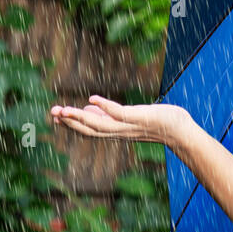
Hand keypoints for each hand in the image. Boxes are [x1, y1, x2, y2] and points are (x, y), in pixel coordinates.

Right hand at [50, 95, 189, 146]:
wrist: (180, 132)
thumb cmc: (156, 122)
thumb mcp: (128, 118)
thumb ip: (109, 115)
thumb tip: (88, 108)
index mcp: (115, 132)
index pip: (88, 130)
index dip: (71, 124)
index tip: (55, 117)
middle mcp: (119, 132)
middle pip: (89, 129)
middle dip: (70, 121)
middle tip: (52, 113)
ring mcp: (128, 126)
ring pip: (99, 125)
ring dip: (80, 117)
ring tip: (63, 109)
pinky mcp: (138, 118)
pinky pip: (118, 113)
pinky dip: (104, 107)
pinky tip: (92, 99)